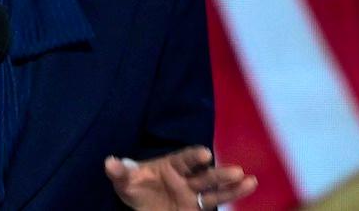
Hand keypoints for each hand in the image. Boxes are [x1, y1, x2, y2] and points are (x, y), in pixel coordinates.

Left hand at [104, 146, 255, 210]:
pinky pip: (214, 203)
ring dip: (231, 187)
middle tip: (236, 171)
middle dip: (219, 173)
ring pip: (215, 190)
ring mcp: (194, 194)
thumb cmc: (135, 186)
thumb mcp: (125, 181)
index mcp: (171, 165)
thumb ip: (120, 173)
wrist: (141, 200)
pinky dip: (231, 198)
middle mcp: (186, 178)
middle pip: (205, 175)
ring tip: (250, 182)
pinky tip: (247, 190)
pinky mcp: (197, 209)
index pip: (184, 159)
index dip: (194, 156)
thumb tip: (109, 163)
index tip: (204, 154)